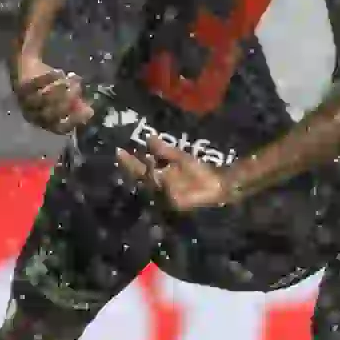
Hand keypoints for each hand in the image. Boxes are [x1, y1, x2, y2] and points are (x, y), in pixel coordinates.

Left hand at [12, 60, 95, 133]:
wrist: (28, 69)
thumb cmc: (50, 87)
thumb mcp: (65, 97)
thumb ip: (76, 105)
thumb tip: (89, 112)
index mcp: (46, 122)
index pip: (60, 128)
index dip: (75, 120)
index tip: (89, 109)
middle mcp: (34, 116)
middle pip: (51, 114)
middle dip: (69, 100)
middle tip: (79, 87)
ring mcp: (26, 102)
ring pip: (44, 99)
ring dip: (60, 88)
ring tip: (70, 77)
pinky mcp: (21, 88)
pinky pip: (36, 84)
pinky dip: (49, 78)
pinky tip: (59, 72)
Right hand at [117, 135, 232, 212]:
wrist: (220, 185)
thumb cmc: (201, 173)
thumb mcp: (180, 158)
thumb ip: (164, 150)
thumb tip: (149, 137)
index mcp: (160, 174)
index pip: (140, 168)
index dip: (129, 161)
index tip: (119, 150)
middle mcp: (160, 185)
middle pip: (142, 177)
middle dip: (133, 168)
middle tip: (122, 156)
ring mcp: (166, 195)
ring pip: (152, 184)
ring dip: (147, 173)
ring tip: (144, 161)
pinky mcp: (176, 203)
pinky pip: (166, 192)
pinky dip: (163, 183)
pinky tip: (160, 174)